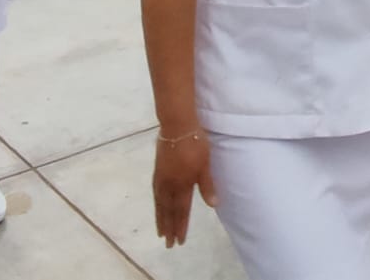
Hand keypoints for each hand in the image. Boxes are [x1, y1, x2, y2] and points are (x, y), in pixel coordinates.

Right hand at [154, 133, 215, 248]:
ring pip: (160, 203)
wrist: (177, 125)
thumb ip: (207, 185)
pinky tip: (157, 206)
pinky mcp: (157, 170)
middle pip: (169, 210)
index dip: (181, 226)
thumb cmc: (195, 143)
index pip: (182, 210)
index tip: (180, 240)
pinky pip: (155, 193)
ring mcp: (161, 177)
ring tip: (160, 232)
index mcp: (183, 184)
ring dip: (160, 219)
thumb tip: (213, 205)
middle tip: (168, 244)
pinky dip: (156, 204)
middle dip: (169, 227)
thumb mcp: (205, 164)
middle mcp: (169, 184)